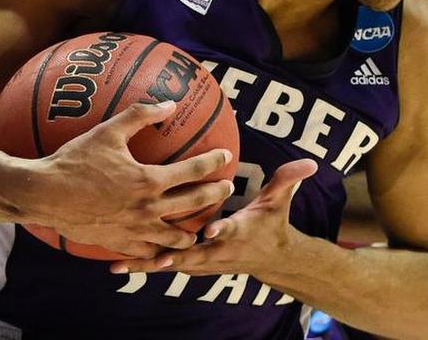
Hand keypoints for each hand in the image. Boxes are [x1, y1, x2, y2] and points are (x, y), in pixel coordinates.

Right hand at [24, 101, 234, 258]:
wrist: (43, 194)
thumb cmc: (75, 160)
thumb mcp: (108, 131)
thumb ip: (141, 115)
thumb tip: (170, 103)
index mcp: (149, 180)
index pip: (194, 171)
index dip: (214, 162)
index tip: (226, 156)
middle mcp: (148, 209)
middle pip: (195, 204)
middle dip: (216, 195)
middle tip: (227, 188)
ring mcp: (135, 230)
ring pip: (176, 239)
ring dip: (192, 232)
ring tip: (200, 227)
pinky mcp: (119, 244)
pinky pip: (148, 253)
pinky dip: (161, 253)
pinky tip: (164, 250)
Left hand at [109, 158, 318, 274]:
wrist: (270, 258)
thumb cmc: (271, 224)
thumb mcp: (280, 201)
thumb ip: (288, 179)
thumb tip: (309, 163)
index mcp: (236, 232)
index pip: (229, 230)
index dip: (221, 230)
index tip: (210, 230)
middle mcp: (216, 251)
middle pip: (190, 254)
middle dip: (168, 256)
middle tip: (145, 255)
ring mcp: (202, 260)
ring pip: (172, 264)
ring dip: (147, 264)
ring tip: (119, 265)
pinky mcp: (192, 264)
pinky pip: (165, 264)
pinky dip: (144, 264)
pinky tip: (118, 262)